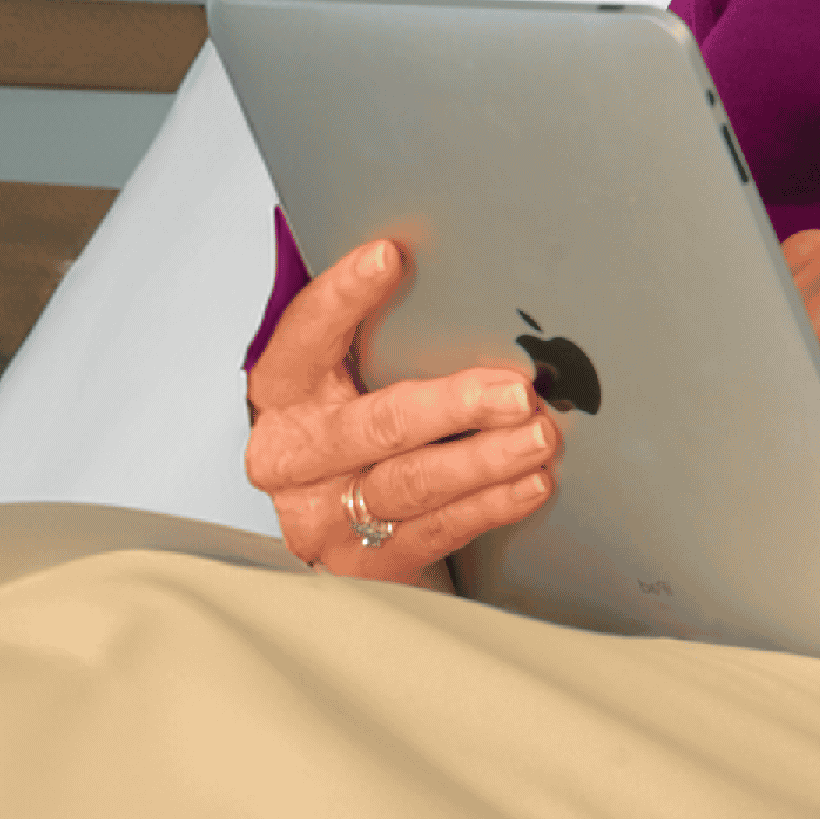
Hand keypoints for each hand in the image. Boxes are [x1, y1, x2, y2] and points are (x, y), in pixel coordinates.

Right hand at [242, 236, 563, 587]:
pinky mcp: (363, 562)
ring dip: (483, 462)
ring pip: (410, 484)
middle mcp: (291, 454)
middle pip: (372, 426)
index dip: (344, 297)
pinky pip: (435, 531)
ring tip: (537, 437)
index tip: (388, 256)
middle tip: (514, 392)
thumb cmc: (355, 422)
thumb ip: (382, 333)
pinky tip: (529, 483)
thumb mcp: (350, 373)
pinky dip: (488, 505)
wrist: (336, 516)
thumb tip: (458, 274)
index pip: (305, 335)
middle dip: (450, 407)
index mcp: (281, 390)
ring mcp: (323, 514)